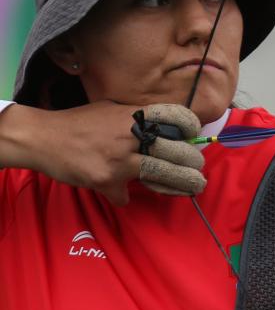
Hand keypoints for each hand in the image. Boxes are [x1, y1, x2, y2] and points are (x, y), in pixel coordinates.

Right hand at [0, 102, 205, 205]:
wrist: (43, 138)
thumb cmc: (80, 123)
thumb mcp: (112, 110)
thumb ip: (137, 119)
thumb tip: (165, 131)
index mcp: (134, 114)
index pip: (175, 115)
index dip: (190, 126)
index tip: (195, 135)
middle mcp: (130, 134)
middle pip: (176, 149)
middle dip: (192, 161)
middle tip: (198, 168)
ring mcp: (120, 157)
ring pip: (163, 172)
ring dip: (184, 182)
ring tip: (195, 185)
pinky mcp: (107, 178)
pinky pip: (126, 194)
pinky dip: (126, 198)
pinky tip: (128, 198)